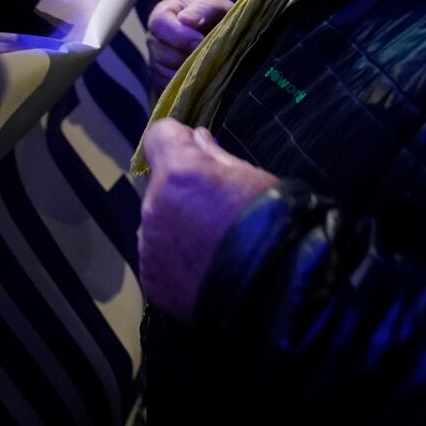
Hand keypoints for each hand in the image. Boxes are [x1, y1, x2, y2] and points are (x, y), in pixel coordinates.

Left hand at [138, 120, 277, 319]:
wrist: (276, 290)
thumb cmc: (270, 223)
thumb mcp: (251, 177)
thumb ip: (214, 156)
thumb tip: (196, 138)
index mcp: (178, 173)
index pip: (158, 136)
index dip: (178, 140)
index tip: (197, 152)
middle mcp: (153, 206)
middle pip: (159, 185)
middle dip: (181, 190)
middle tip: (216, 211)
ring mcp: (149, 246)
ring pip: (157, 223)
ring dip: (176, 227)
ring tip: (212, 247)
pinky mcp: (152, 279)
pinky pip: (159, 257)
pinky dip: (176, 260)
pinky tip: (205, 271)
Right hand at [148, 0, 233, 96]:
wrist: (217, 34)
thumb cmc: (214, 17)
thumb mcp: (214, 7)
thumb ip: (202, 9)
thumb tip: (186, 19)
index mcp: (162, 14)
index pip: (159, 24)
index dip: (180, 35)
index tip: (200, 41)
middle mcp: (154, 39)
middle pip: (161, 53)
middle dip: (187, 57)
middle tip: (210, 57)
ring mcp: (156, 62)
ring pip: (164, 73)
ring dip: (188, 73)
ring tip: (208, 67)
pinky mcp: (161, 82)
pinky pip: (168, 89)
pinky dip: (186, 87)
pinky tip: (202, 79)